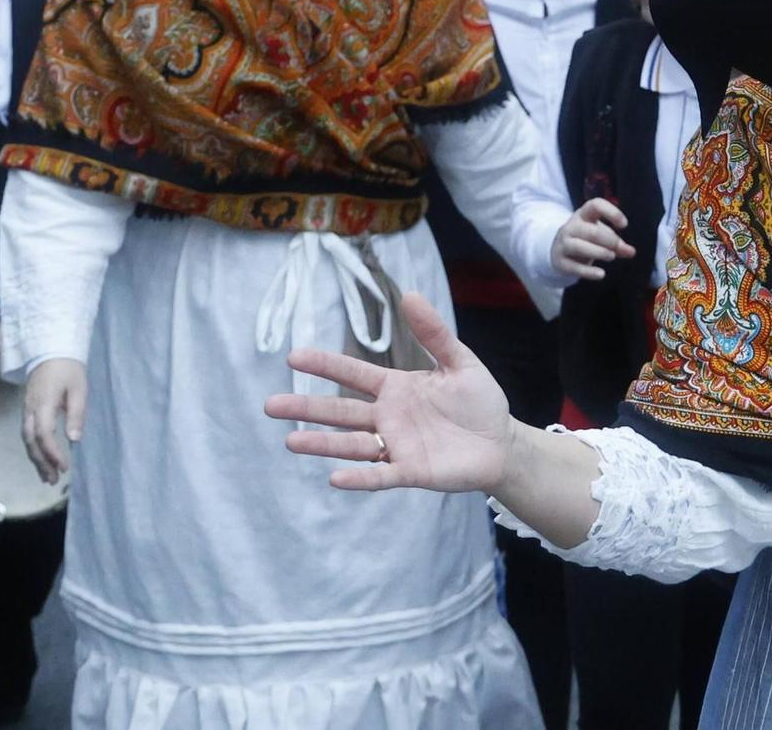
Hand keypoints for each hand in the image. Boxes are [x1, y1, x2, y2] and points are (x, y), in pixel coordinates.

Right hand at [22, 357, 85, 483]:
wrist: (50, 353)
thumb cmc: (69, 370)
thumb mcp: (79, 389)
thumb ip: (76, 414)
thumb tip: (75, 440)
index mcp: (43, 404)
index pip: (44, 434)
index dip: (52, 452)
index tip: (65, 466)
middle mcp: (30, 410)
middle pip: (31, 441)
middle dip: (41, 462)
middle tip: (53, 480)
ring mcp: (26, 411)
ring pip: (27, 440)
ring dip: (36, 459)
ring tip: (48, 477)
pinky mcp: (27, 411)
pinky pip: (27, 434)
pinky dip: (34, 449)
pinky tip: (42, 459)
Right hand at [266, 293, 513, 494]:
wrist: (502, 443)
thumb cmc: (479, 401)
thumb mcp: (460, 362)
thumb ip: (435, 334)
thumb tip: (410, 294)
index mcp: (396, 388)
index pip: (353, 374)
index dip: (325, 365)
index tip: (293, 356)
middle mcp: (388, 417)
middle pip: (340, 411)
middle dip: (306, 407)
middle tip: (270, 405)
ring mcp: (396, 445)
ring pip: (351, 444)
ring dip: (322, 444)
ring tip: (290, 441)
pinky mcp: (411, 472)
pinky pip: (380, 476)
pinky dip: (359, 477)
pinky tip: (335, 477)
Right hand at [554, 198, 635, 280]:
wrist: (558, 252)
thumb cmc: (585, 239)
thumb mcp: (601, 236)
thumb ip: (617, 243)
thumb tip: (631, 252)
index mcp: (583, 215)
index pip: (595, 205)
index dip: (612, 212)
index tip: (624, 225)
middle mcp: (571, 227)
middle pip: (591, 231)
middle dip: (608, 240)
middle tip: (618, 247)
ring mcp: (563, 244)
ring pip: (579, 247)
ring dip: (599, 252)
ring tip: (612, 256)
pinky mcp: (560, 262)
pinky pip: (574, 267)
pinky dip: (589, 271)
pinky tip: (601, 274)